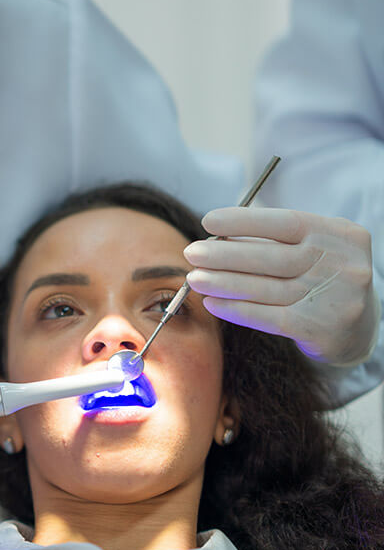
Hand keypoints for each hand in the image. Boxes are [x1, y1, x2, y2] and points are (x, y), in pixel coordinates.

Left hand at [184, 207, 378, 364]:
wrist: (358, 329)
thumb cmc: (322, 278)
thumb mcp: (313, 249)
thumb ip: (276, 240)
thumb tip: (218, 237)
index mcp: (339, 235)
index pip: (285, 222)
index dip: (243, 221)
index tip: (208, 221)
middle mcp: (342, 264)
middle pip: (271, 257)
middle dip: (224, 255)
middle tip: (191, 252)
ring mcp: (335, 298)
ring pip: (265, 288)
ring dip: (223, 283)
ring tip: (194, 279)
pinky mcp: (320, 328)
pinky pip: (268, 317)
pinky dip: (236, 309)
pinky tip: (213, 303)